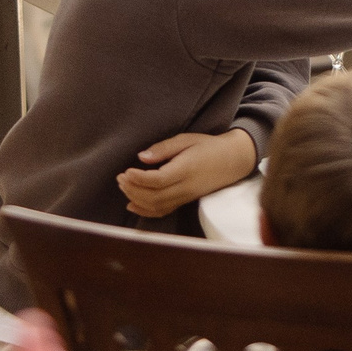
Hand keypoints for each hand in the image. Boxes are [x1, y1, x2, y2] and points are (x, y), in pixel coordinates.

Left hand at [118, 129, 256, 217]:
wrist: (232, 160)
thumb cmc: (207, 146)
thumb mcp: (186, 139)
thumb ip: (163, 149)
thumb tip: (141, 157)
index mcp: (186, 169)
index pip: (159, 180)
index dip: (139, 178)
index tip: (126, 171)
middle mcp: (186, 187)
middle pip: (155, 196)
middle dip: (133, 189)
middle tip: (120, 177)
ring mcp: (186, 197)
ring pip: (157, 206)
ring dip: (136, 199)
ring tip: (123, 186)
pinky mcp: (185, 201)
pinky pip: (163, 211)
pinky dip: (145, 210)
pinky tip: (132, 204)